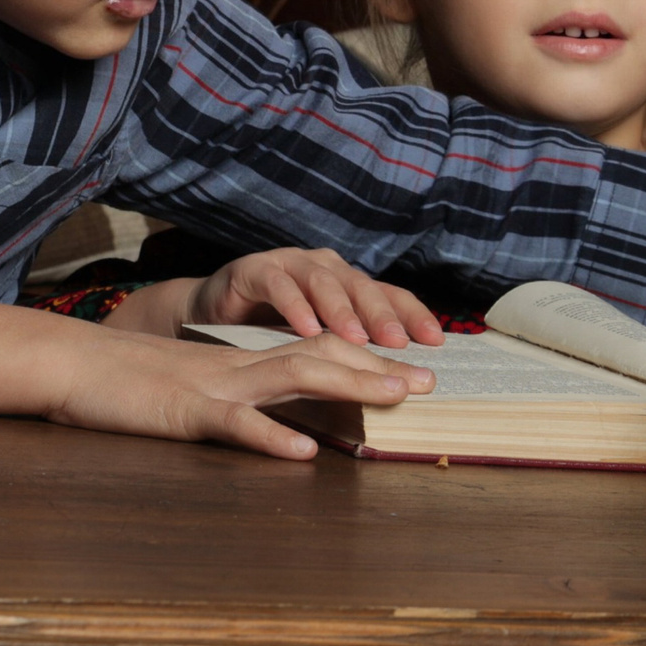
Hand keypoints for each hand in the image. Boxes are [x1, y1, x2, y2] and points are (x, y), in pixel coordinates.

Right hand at [46, 326, 435, 459]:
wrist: (68, 364)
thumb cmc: (124, 383)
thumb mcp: (188, 388)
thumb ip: (233, 398)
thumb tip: (277, 421)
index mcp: (239, 365)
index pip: (312, 353)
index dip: (362, 359)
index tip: (408, 371)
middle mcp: (235, 369)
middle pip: (317, 359)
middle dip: (375, 368)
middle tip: (427, 381)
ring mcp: (211, 388)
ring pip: (290, 379)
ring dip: (347, 385)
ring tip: (393, 396)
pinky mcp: (182, 414)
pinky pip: (232, 425)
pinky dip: (269, 437)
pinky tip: (303, 453)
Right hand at [188, 248, 444, 347]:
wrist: (208, 316)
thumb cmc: (268, 333)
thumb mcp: (315, 343)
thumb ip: (349, 352)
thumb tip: (401, 380)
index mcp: (345, 284)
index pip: (387, 294)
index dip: (412, 314)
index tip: (436, 342)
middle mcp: (322, 267)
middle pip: (360, 287)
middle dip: (382, 315)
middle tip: (400, 345)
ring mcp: (288, 264)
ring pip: (323, 282)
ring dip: (341, 311)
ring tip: (356, 339)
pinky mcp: (253, 270)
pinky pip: (278, 286)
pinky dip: (294, 306)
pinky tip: (306, 328)